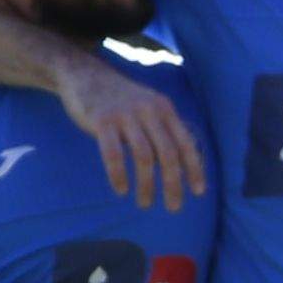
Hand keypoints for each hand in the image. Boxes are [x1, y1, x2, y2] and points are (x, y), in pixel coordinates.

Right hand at [57, 52, 207, 211]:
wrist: (85, 74)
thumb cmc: (120, 99)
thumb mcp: (148, 106)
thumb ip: (162, 129)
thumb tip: (179, 166)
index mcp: (164, 108)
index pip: (185, 142)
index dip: (194, 168)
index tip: (198, 192)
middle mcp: (148, 110)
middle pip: (168, 153)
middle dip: (173, 184)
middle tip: (174, 207)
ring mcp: (125, 115)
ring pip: (143, 157)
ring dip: (147, 185)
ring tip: (145, 203)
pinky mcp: (102, 121)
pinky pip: (113, 154)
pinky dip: (118, 175)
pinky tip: (121, 190)